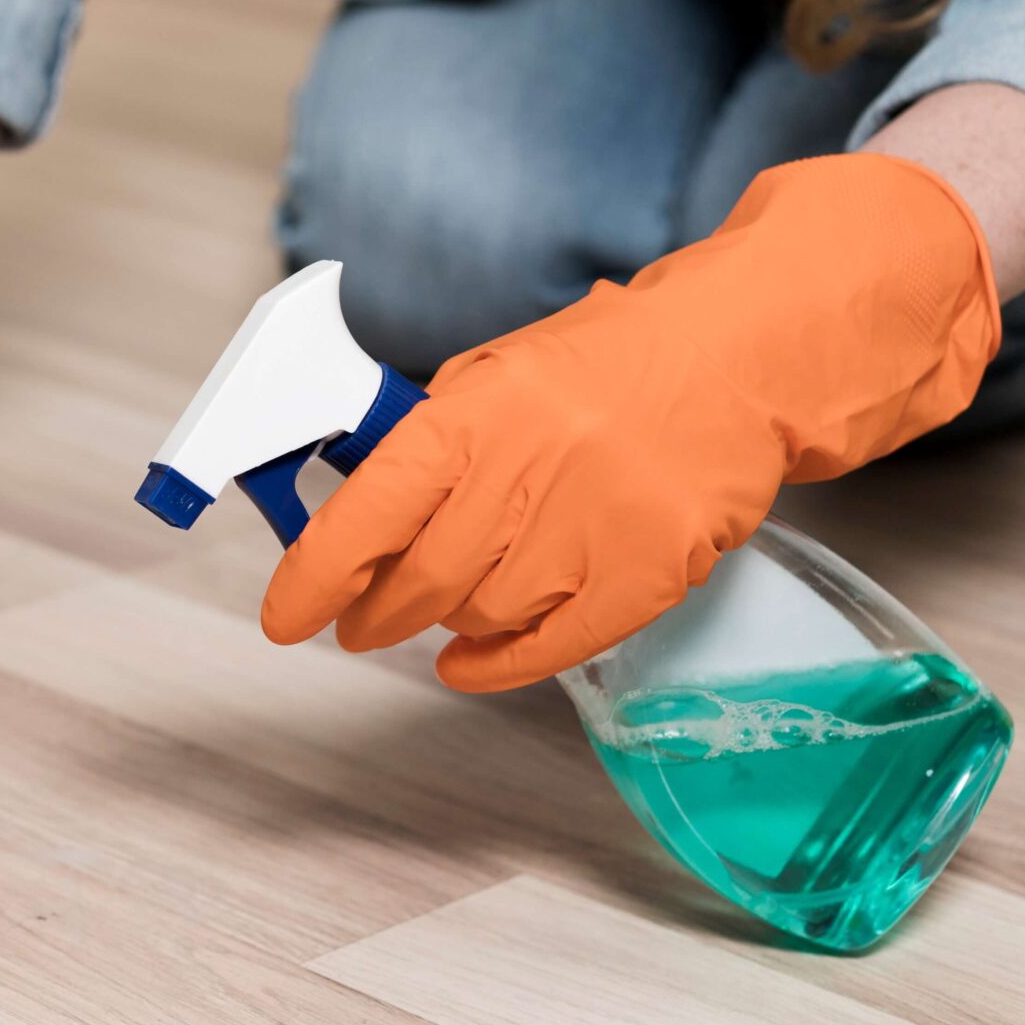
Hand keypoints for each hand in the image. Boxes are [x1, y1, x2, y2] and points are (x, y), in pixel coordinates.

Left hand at [261, 154, 1000, 689]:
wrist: (738, 360)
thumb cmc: (605, 367)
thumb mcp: (495, 374)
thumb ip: (429, 446)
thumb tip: (355, 528)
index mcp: (477, 412)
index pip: (371, 512)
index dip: (314, 576)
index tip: (285, 615)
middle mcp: (532, 469)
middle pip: (422, 580)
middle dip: (374, 612)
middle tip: (358, 622)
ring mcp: (597, 524)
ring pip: (482, 615)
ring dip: (446, 623)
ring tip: (438, 610)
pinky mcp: (651, 571)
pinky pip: (553, 645)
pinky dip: (501, 664)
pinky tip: (471, 661)